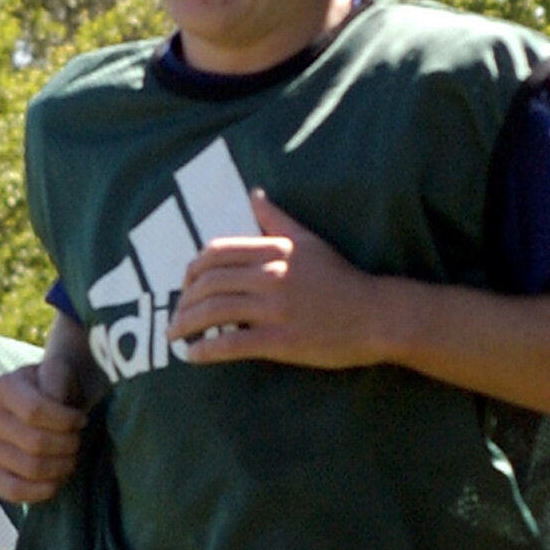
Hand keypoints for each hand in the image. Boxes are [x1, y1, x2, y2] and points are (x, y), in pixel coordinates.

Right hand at [0, 368, 84, 505]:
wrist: (44, 409)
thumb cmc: (57, 390)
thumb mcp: (60, 372)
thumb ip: (57, 377)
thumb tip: (54, 399)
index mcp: (3, 388)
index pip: (34, 412)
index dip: (66, 421)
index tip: (82, 421)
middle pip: (35, 443)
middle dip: (68, 446)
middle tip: (78, 442)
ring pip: (30, 468)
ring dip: (61, 468)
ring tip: (71, 459)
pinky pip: (14, 491)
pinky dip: (43, 490)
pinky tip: (57, 481)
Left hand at [169, 192, 396, 370]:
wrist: (377, 315)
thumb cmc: (342, 278)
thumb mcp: (309, 241)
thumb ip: (277, 219)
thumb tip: (254, 194)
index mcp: (275, 251)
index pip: (217, 253)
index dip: (193, 269)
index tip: (184, 283)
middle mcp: (271, 276)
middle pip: (209, 283)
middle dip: (183, 299)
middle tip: (174, 313)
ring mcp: (275, 309)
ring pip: (214, 312)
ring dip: (185, 324)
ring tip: (172, 335)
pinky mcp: (282, 341)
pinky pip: (232, 343)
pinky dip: (205, 350)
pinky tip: (191, 355)